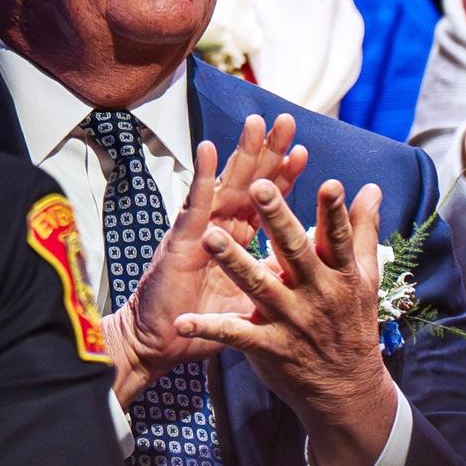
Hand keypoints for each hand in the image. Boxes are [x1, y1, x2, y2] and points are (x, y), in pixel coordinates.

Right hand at [104, 115, 307, 404]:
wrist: (159, 345)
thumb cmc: (200, 326)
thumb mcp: (249, 302)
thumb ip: (270, 281)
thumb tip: (305, 273)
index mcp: (233, 241)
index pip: (263, 202)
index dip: (282, 176)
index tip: (303, 151)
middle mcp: (216, 228)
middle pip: (247, 182)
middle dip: (266, 151)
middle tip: (285, 120)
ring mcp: (197, 231)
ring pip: (224, 184)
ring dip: (241, 152)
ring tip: (257, 123)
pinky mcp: (179, 240)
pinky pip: (193, 204)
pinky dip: (202, 176)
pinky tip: (209, 149)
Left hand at [174, 178, 400, 465]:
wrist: (346, 390)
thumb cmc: (352, 324)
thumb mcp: (365, 279)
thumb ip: (362, 231)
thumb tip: (370, 188)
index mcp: (340, 275)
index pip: (337, 238)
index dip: (333, 212)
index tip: (329, 184)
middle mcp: (317, 295)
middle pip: (294, 252)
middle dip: (276, 219)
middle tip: (257, 186)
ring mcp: (292, 321)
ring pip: (259, 287)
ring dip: (234, 262)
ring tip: (209, 237)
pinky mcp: (269, 347)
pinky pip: (234, 335)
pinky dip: (208, 328)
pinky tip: (182, 321)